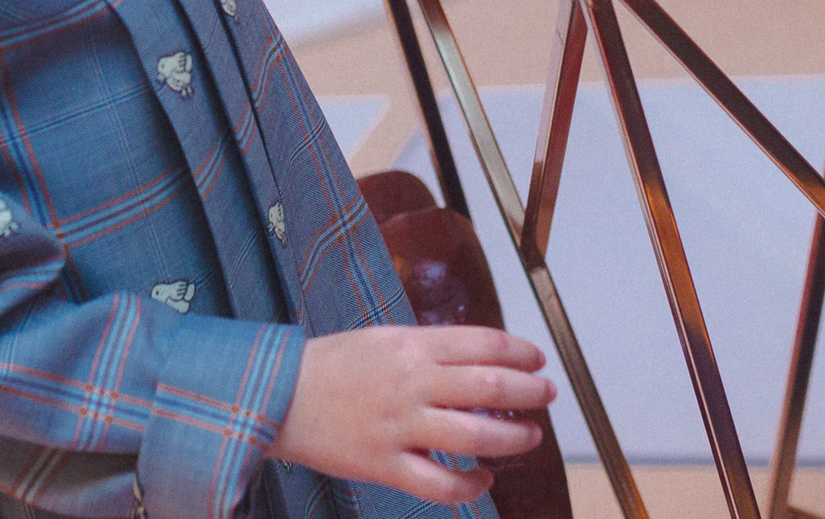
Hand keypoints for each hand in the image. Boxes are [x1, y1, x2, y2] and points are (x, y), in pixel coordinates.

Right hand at [266, 325, 555, 505]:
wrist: (278, 395)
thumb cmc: (332, 365)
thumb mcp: (383, 339)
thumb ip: (429, 350)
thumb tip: (480, 362)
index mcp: (410, 345)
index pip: (482, 343)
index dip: (520, 351)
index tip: (537, 358)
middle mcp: (410, 382)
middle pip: (488, 385)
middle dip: (528, 390)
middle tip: (546, 393)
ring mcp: (399, 426)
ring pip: (474, 435)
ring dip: (512, 437)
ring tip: (529, 436)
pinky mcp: (385, 464)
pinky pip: (440, 483)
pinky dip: (470, 485)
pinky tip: (483, 478)